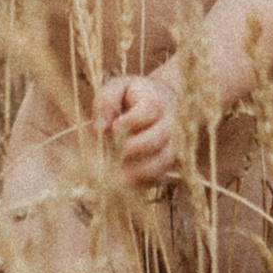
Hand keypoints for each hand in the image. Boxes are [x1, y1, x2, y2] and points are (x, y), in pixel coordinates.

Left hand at [95, 70, 179, 189]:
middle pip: (159, 137)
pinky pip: (160, 176)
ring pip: (164, 160)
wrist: (162, 102)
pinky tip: (126, 184)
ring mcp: (171, 145)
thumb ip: (107, 101)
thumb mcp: (118, 88)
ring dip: (142, 171)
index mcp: (155, 101)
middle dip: (137, 147)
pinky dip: (144, 182)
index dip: (132, 121)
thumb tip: (101, 129)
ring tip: (120, 177)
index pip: (149, 110)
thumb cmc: (132, 95)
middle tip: (117, 154)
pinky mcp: (166, 163)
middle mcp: (169, 124)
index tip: (115, 128)